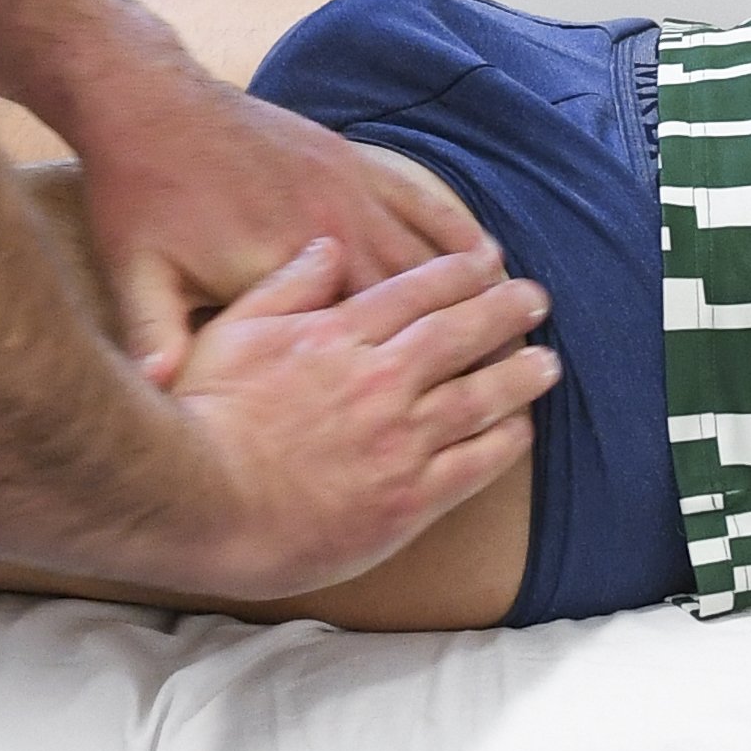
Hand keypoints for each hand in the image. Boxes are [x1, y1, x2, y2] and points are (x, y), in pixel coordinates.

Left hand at [68, 59, 488, 381]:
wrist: (149, 100)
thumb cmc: (140, 196)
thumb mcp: (139, 276)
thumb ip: (160, 338)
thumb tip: (162, 398)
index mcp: (287, 274)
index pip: (370, 337)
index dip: (419, 373)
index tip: (465, 406)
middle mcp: (331, 232)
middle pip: (419, 299)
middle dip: (472, 335)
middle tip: (526, 370)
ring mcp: (345, 192)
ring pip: (430, 251)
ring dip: (477, 288)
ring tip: (523, 322)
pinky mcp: (346, 160)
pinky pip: (417, 200)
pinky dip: (454, 229)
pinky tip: (486, 251)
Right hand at [149, 238, 557, 597]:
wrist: (203, 502)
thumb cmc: (206, 416)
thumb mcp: (233, 330)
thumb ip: (286, 286)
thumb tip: (328, 248)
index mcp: (340, 334)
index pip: (418, 291)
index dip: (461, 275)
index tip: (489, 265)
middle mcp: (381, 380)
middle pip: (461, 334)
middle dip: (505, 311)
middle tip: (536, 301)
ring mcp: (401, 440)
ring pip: (482, 396)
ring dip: (521, 374)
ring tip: (547, 363)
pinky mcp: (409, 499)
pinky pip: (476, 463)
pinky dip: (506, 441)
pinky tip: (521, 429)